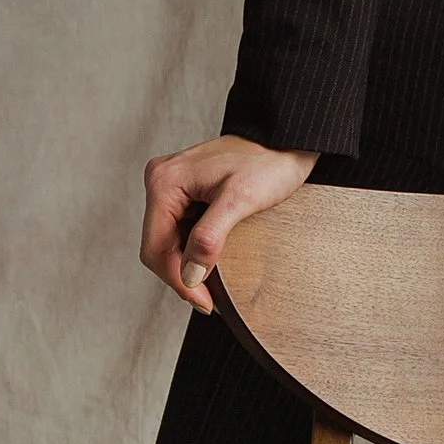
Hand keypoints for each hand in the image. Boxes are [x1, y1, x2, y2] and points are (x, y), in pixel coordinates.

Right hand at [141, 137, 319, 311]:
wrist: (286, 140)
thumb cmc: (269, 162)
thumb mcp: (241, 200)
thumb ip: (210, 238)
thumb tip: (190, 276)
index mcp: (165, 182)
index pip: (156, 247)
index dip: (178, 281)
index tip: (205, 303)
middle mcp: (160, 180)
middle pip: (158, 246)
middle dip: (182, 276)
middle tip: (209, 302)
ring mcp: (171, 185)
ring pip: (168, 241)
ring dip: (187, 265)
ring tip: (212, 287)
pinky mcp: (185, 190)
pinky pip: (179, 229)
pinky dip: (192, 250)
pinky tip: (210, 262)